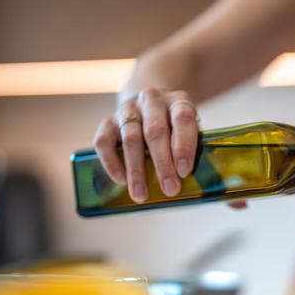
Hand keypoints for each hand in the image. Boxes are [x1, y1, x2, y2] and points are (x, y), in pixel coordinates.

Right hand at [93, 87, 199, 202]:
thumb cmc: (174, 126)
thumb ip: (191, 148)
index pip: (183, 119)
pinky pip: (103, 141)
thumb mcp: (189, 129)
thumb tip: (191, 182)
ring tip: (141, 194)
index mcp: (178, 100)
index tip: (184, 172)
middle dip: (163, 164)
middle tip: (169, 189)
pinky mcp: (108, 120)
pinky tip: (121, 180)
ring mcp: (128, 109)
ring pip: (131, 138)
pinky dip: (112, 162)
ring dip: (136, 169)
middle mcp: (152, 100)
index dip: (184, 145)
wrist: (149, 105)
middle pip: (155, 131)